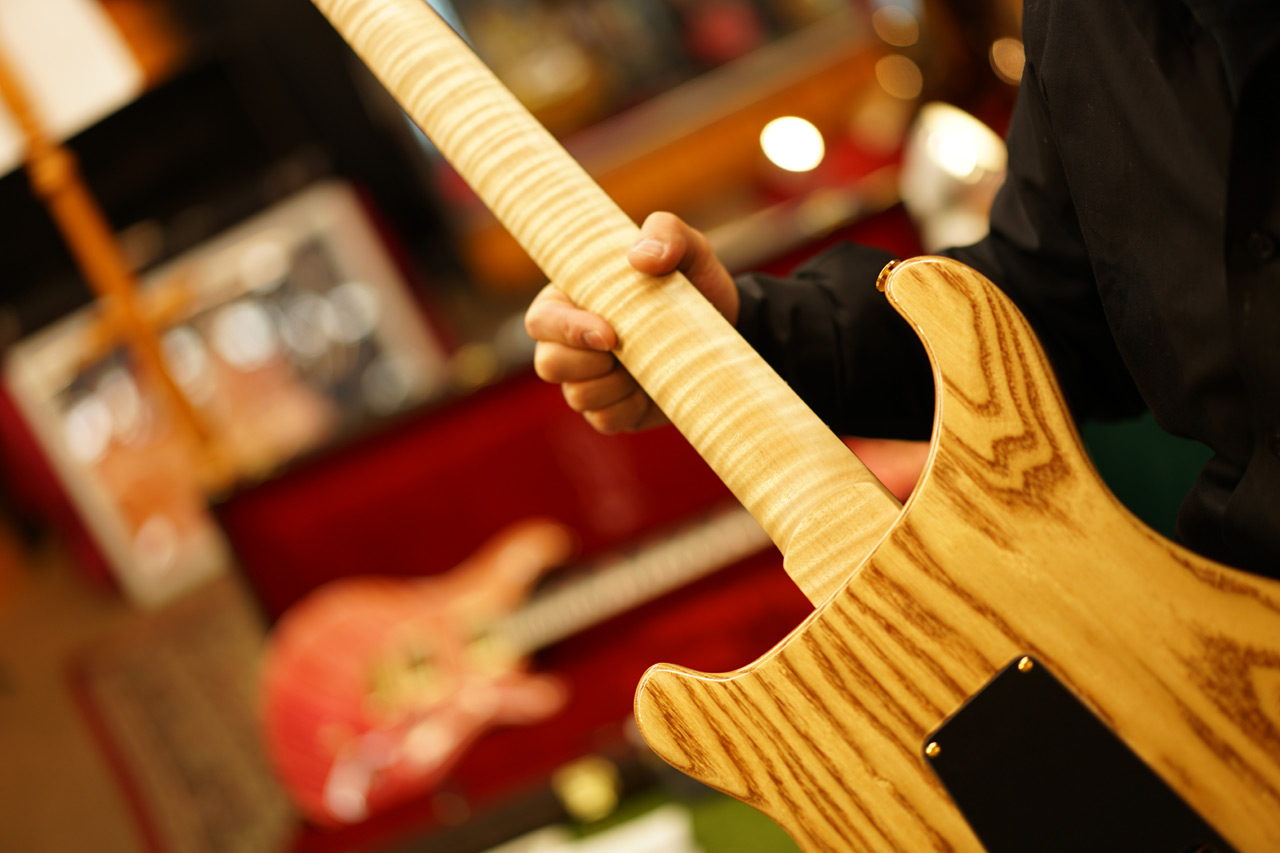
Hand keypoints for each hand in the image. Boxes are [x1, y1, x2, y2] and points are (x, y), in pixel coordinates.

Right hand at [524, 212, 738, 433]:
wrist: (729, 329)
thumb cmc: (696, 282)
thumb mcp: (690, 248)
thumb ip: (666, 233)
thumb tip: (641, 258)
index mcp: (573, 300)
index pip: (540, 321)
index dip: (565, 331)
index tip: (610, 335)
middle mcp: (571, 342)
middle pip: (549, 364)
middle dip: (589, 364)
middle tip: (630, 350)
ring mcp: (589, 380)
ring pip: (578, 396)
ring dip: (616, 385)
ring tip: (649, 363)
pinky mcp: (612, 410)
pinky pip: (604, 420)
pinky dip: (630, 407)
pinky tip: (653, 386)